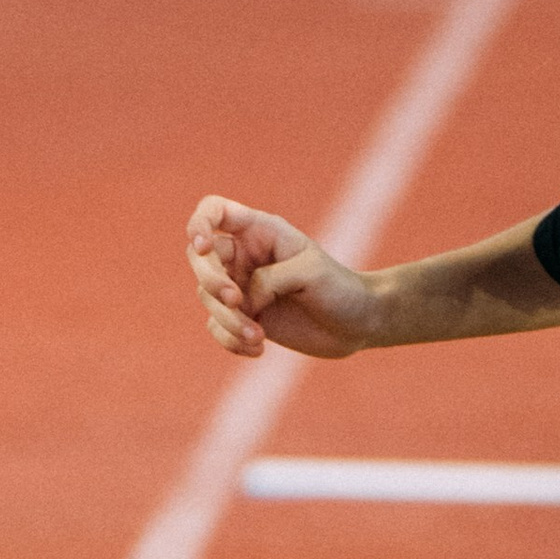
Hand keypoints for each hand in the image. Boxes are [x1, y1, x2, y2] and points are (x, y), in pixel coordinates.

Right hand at [185, 196, 377, 361]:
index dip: (199, 224)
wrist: (359, 324)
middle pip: (199, 258)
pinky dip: (231, 340)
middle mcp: (245, 256)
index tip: (205, 247)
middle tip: (235, 300)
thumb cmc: (340, 288)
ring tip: (257, 336)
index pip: (214, 211)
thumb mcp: (309, 273)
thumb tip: (241, 302)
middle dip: (211, 281)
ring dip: (228, 321)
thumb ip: (268, 280)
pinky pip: (217, 328)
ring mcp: (242, 287)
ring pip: (207, 298)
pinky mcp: (245, 317)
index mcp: (260, 231)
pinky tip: (258, 347)